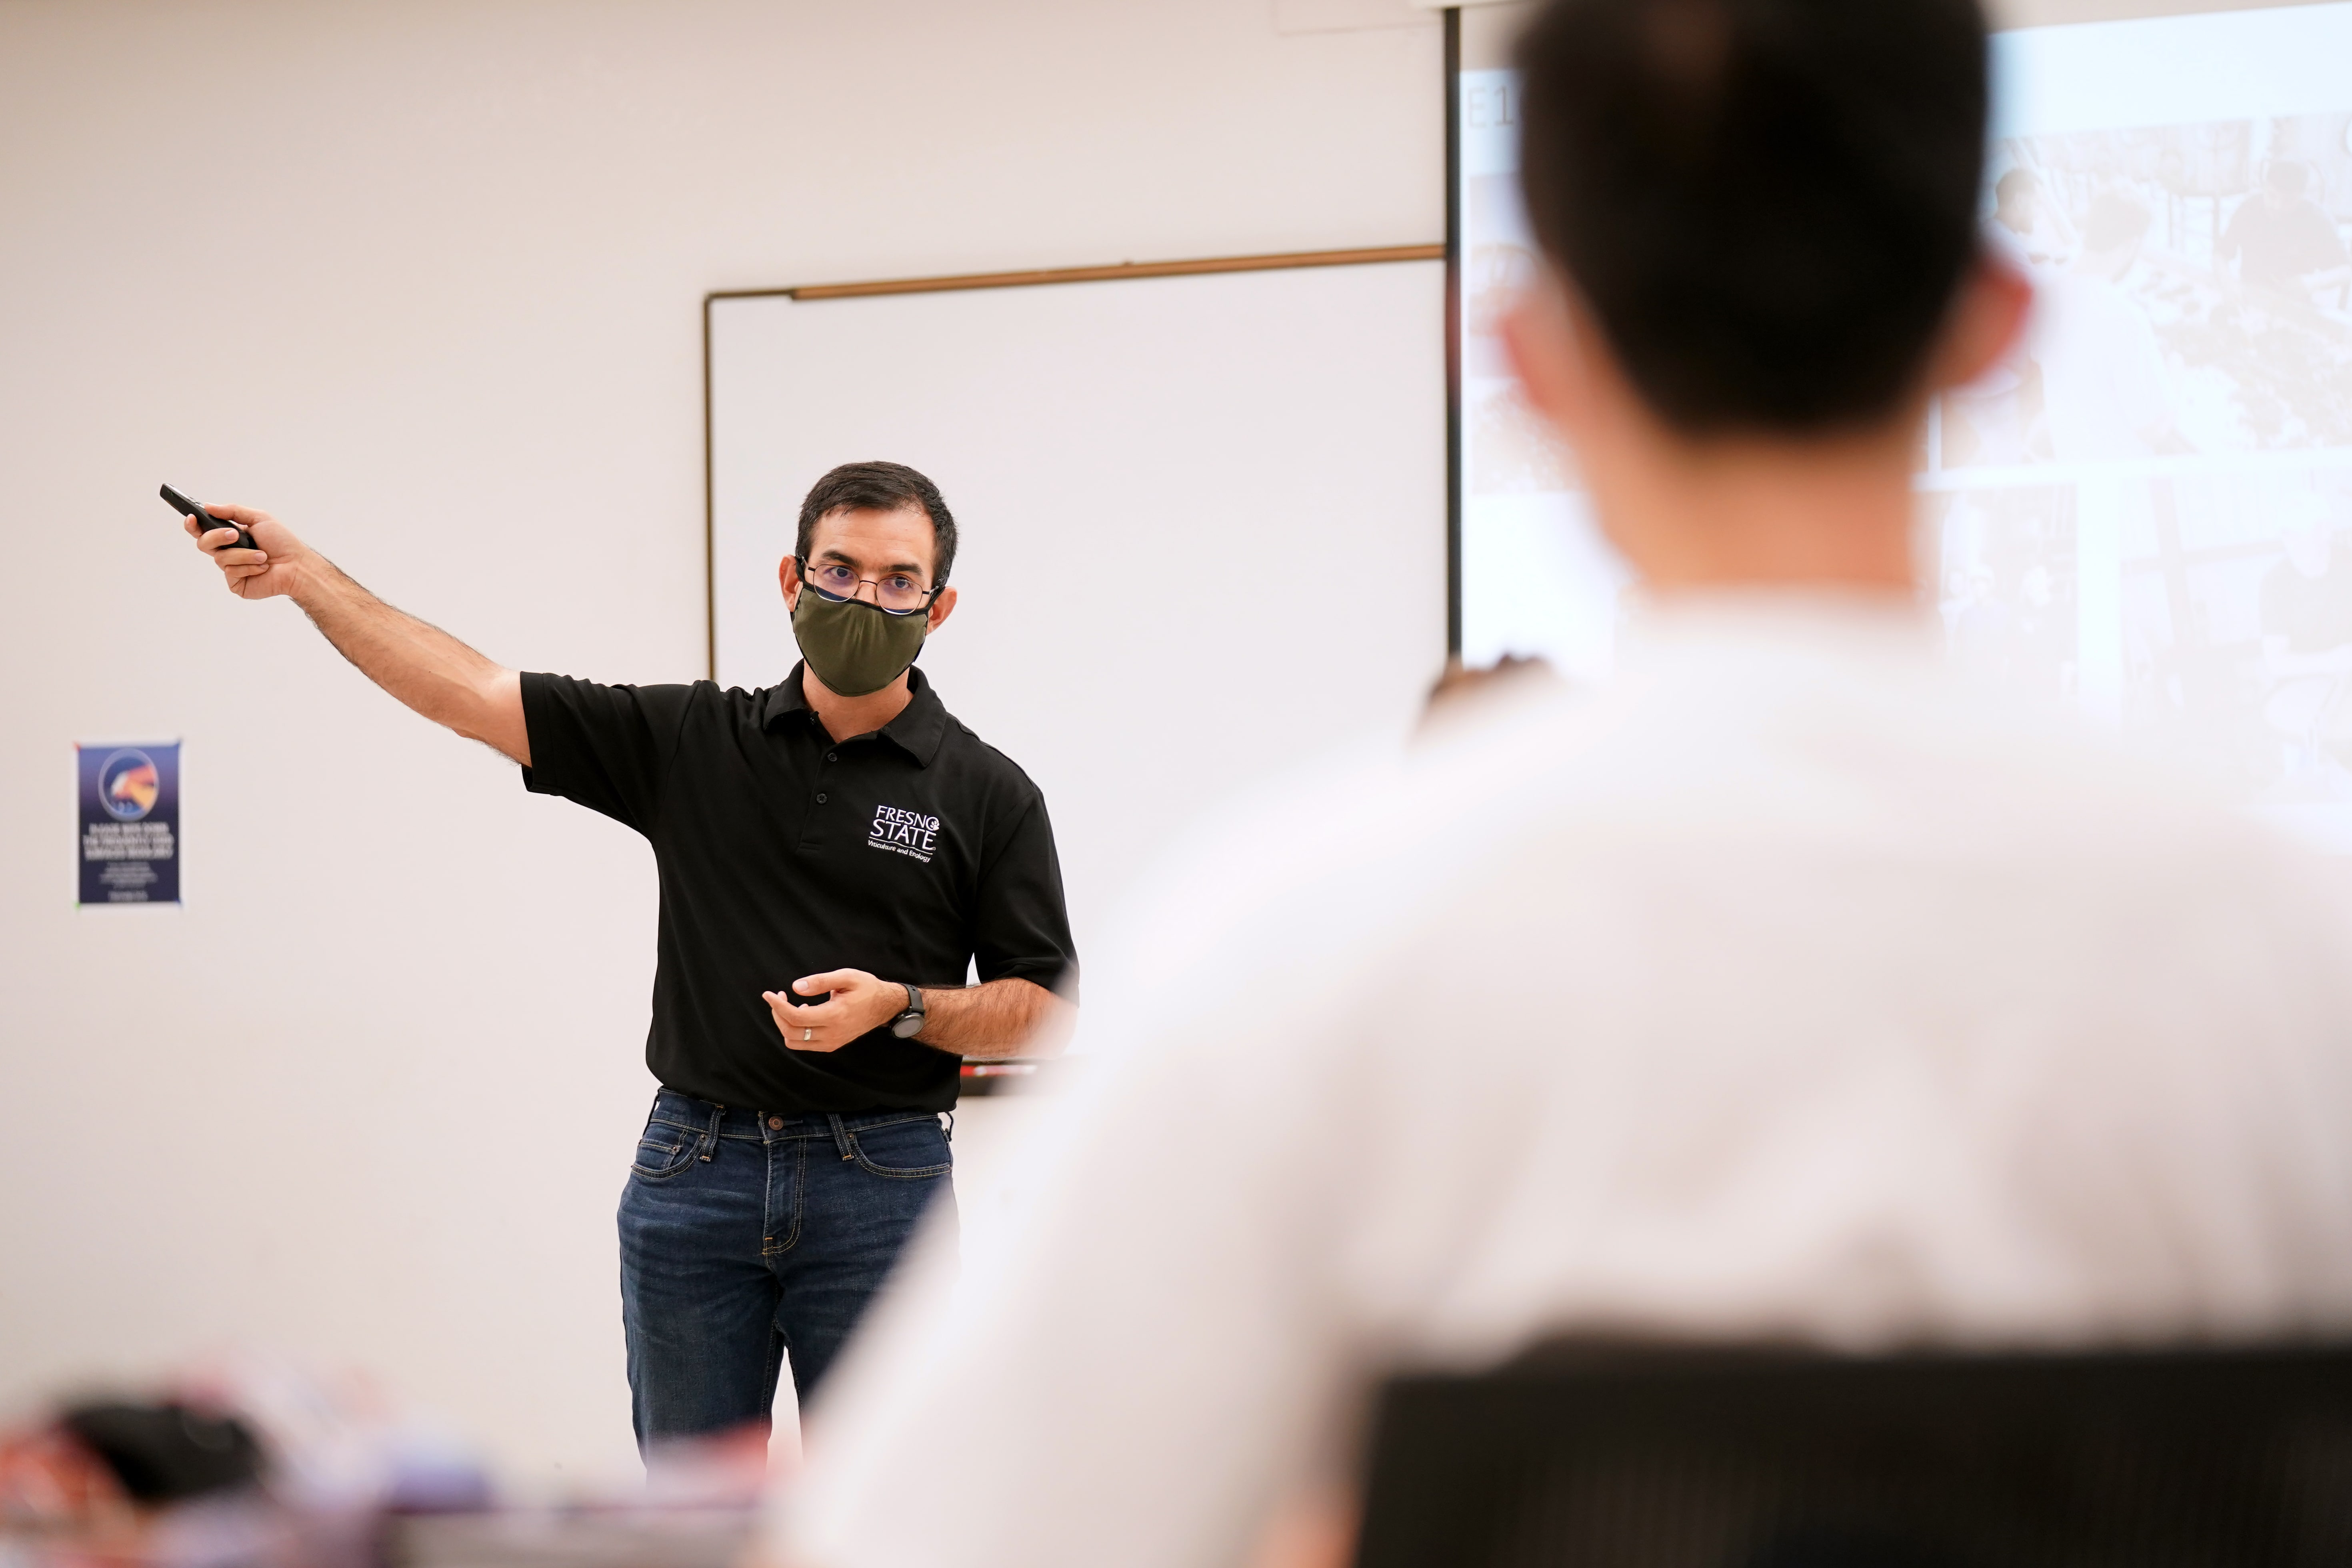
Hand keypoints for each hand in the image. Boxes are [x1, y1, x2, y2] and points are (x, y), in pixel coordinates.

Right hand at [184, 501, 309, 600]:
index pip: (203, 531)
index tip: (192, 518)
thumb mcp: (259, 518)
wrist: (297, 565)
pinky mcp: (237, 584)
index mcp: (230, 536)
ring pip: (220, 559)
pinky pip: (232, 572)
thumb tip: (208, 506)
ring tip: (263, 556)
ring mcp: (231, 569)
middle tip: (235, 534)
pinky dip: (249, 567)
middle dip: (218, 537)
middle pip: (204, 543)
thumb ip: (232, 511)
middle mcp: (228, 552)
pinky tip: (263, 568)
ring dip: (244, 554)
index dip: (193, 525)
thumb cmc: (282, 542)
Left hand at [764, 969, 906, 1053]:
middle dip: (778, 1014)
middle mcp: (832, 1034)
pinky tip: (804, 1014)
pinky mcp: (831, 1045)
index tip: (768, 994)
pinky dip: (796, 1031)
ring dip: (785, 1024)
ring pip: (794, 1041)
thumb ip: (820, 981)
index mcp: (835, 1015)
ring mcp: (831, 1042)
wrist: (885, 1007)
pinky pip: (804, 1044)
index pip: (796, 1017)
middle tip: (778, 996)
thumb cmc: (867, 988)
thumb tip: (795, 987)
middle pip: (791, 1032)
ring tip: (790, 1005)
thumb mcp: (846, 977)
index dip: (778, 1006)